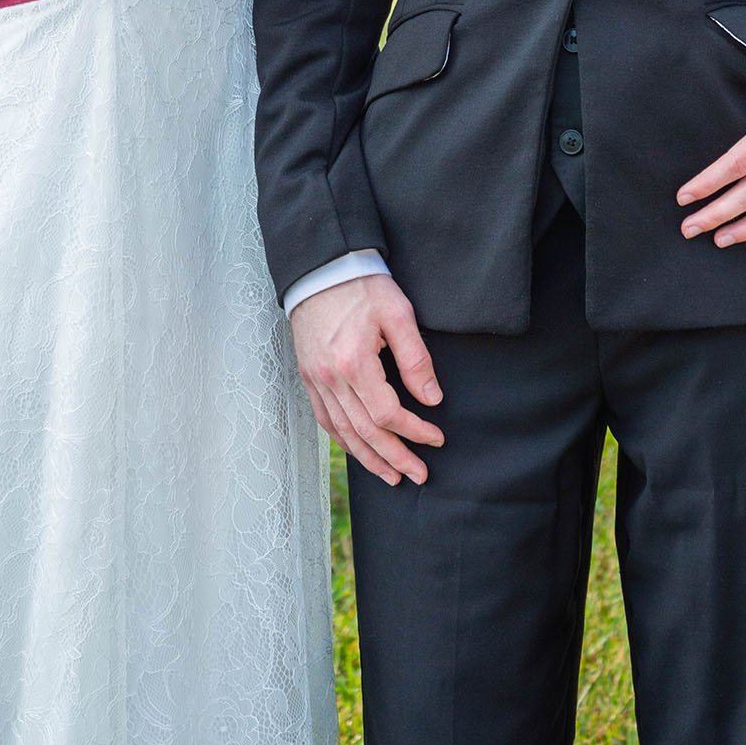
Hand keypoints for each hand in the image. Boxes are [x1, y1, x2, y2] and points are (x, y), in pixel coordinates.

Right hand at [289, 273, 444, 485]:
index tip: (436, 438)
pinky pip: (325, 419)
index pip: (388, 414)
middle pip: (365, 432)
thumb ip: (415, 358)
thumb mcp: (398, 313)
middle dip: (395, 457)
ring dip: (369, 458)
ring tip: (392, 476)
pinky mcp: (309, 376)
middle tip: (419, 475)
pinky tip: (358, 450)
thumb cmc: (361, 285)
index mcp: (354, 363)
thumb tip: (432, 398)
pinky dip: (343, 440)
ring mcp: (316, 380)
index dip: (415, 431)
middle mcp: (331, 378)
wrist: (320, 269)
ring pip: (344, 432)